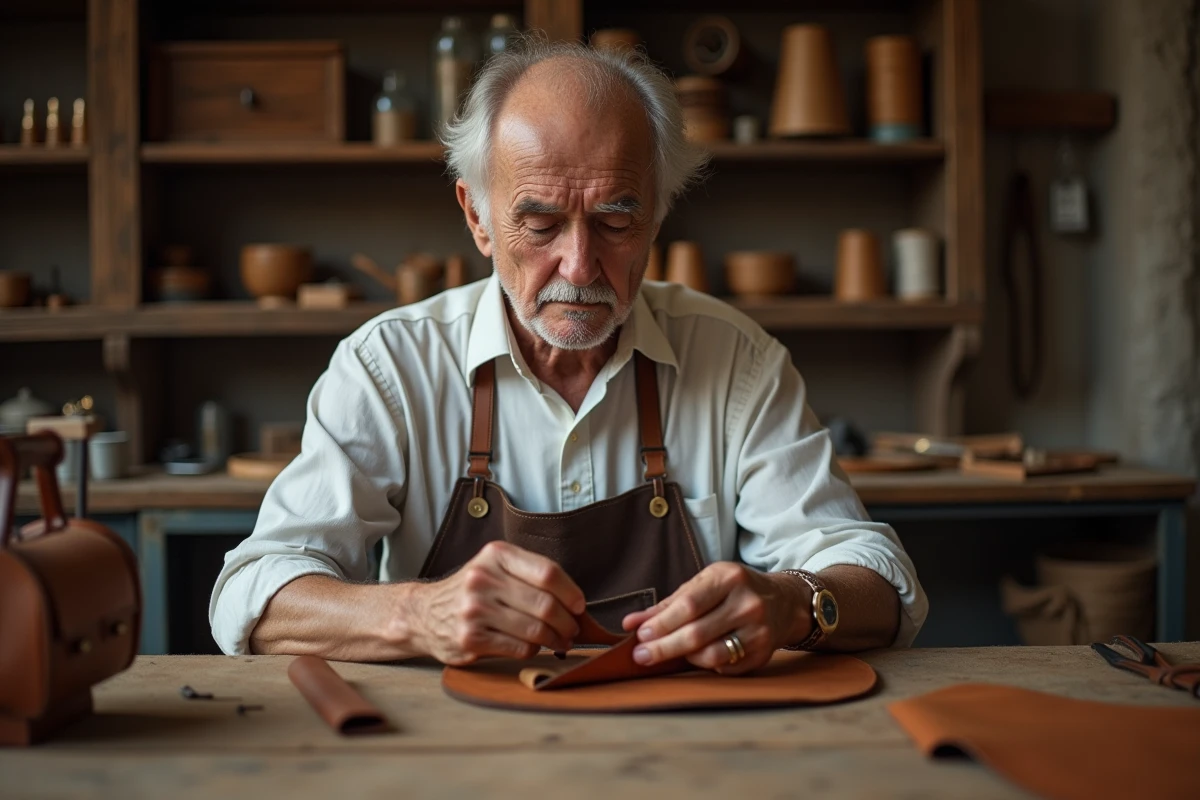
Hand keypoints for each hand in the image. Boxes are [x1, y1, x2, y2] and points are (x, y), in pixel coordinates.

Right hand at [406, 541, 585, 665]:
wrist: (425, 613)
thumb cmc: (473, 591)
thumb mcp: (495, 567)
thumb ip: (530, 576)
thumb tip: (575, 603)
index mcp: (496, 555)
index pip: (547, 572)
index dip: (571, 592)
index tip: (579, 606)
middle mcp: (483, 579)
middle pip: (544, 603)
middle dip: (567, 621)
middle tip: (573, 629)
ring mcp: (475, 610)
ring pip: (535, 629)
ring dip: (555, 639)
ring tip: (560, 641)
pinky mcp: (470, 638)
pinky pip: (519, 648)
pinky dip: (533, 650)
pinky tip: (533, 646)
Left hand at [621, 563, 810, 674]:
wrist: (784, 601)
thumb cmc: (734, 590)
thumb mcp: (704, 584)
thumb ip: (667, 604)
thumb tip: (630, 623)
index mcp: (730, 578)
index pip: (689, 605)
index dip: (661, 623)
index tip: (640, 635)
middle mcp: (748, 604)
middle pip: (697, 633)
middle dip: (663, 647)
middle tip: (640, 656)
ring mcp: (759, 631)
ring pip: (711, 655)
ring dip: (683, 658)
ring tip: (668, 654)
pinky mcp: (763, 653)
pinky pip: (725, 668)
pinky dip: (705, 665)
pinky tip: (696, 658)